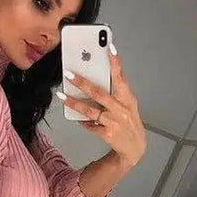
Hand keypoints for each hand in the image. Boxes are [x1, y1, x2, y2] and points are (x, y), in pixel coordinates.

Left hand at [58, 48, 146, 172]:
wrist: (134, 148)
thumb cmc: (129, 122)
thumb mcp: (128, 105)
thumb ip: (115, 92)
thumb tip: (95, 78)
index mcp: (128, 98)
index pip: (121, 77)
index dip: (115, 62)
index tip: (109, 48)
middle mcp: (121, 109)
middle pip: (99, 93)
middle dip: (82, 82)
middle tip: (69, 73)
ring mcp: (114, 122)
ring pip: (90, 110)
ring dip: (74, 102)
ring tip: (62, 95)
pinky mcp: (107, 134)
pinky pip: (89, 125)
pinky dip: (82, 120)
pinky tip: (75, 116)